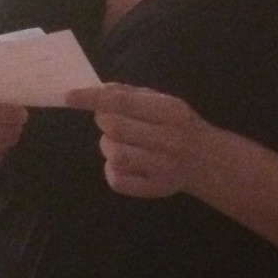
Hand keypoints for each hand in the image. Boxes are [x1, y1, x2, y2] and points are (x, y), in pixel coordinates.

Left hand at [69, 83, 207, 198]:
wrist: (208, 160)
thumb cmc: (179, 125)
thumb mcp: (164, 101)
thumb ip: (131, 94)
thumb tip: (99, 88)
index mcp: (171, 111)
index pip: (122, 102)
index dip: (92, 98)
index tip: (69, 96)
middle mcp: (169, 139)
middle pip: (115, 127)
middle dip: (102, 121)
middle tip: (108, 120)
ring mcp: (162, 167)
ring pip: (113, 154)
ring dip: (107, 145)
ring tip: (119, 142)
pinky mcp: (154, 189)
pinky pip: (116, 179)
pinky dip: (111, 169)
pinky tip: (124, 163)